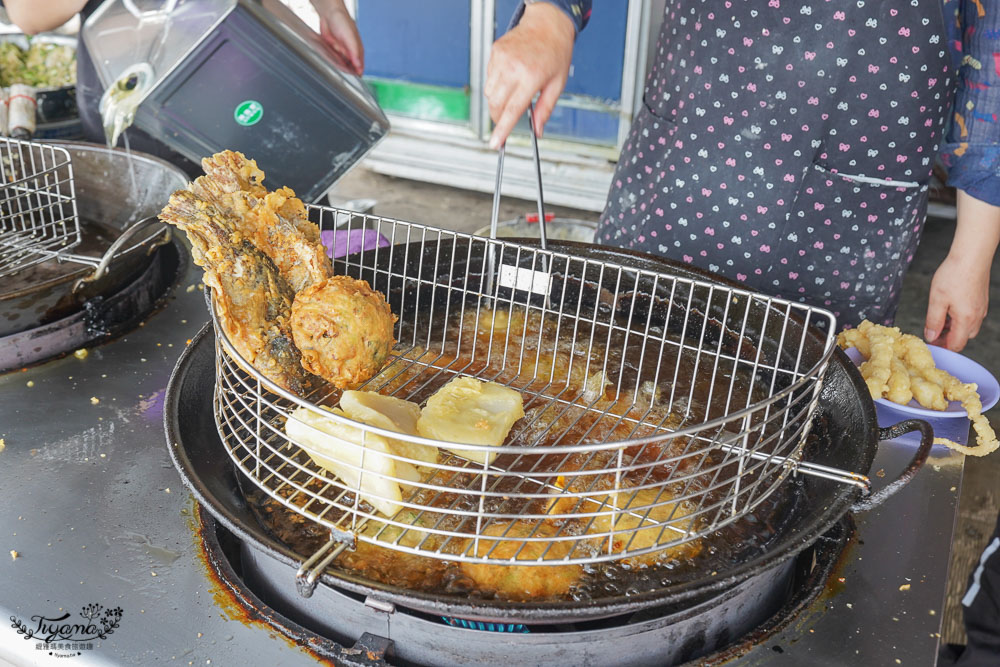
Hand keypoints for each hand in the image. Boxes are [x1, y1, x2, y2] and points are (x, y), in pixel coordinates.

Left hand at [311, 0, 363, 75]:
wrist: (328, 14)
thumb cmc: (342, 22)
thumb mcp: (350, 38)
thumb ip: (354, 52)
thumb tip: (359, 65)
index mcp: (357, 50)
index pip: (359, 65)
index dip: (358, 73)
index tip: (356, 81)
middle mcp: (349, 52)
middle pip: (350, 67)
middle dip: (349, 74)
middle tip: (347, 82)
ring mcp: (341, 52)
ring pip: (342, 65)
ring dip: (341, 70)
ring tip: (340, 78)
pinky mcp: (332, 51)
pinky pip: (333, 61)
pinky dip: (333, 65)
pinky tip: (332, 70)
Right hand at [485, 2, 575, 148]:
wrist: (547, 24)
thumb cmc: (555, 52)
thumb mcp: (557, 84)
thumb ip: (545, 109)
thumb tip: (538, 130)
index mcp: (530, 77)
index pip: (512, 110)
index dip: (502, 130)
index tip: (495, 143)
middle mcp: (513, 68)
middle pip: (495, 104)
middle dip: (498, 117)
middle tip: (506, 118)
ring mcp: (501, 59)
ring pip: (488, 92)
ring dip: (497, 99)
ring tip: (513, 90)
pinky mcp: (495, 52)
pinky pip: (488, 77)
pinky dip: (496, 83)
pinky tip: (510, 76)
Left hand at [925, 253, 989, 351]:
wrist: (971, 256)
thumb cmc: (954, 275)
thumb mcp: (937, 300)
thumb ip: (934, 321)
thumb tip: (931, 336)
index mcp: (966, 319)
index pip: (956, 345)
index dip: (943, 347)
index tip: (930, 343)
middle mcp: (977, 317)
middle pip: (963, 338)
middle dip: (948, 339)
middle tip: (932, 332)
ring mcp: (981, 308)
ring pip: (968, 327)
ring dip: (954, 329)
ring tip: (939, 319)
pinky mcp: (981, 301)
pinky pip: (971, 317)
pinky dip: (960, 319)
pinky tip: (949, 309)